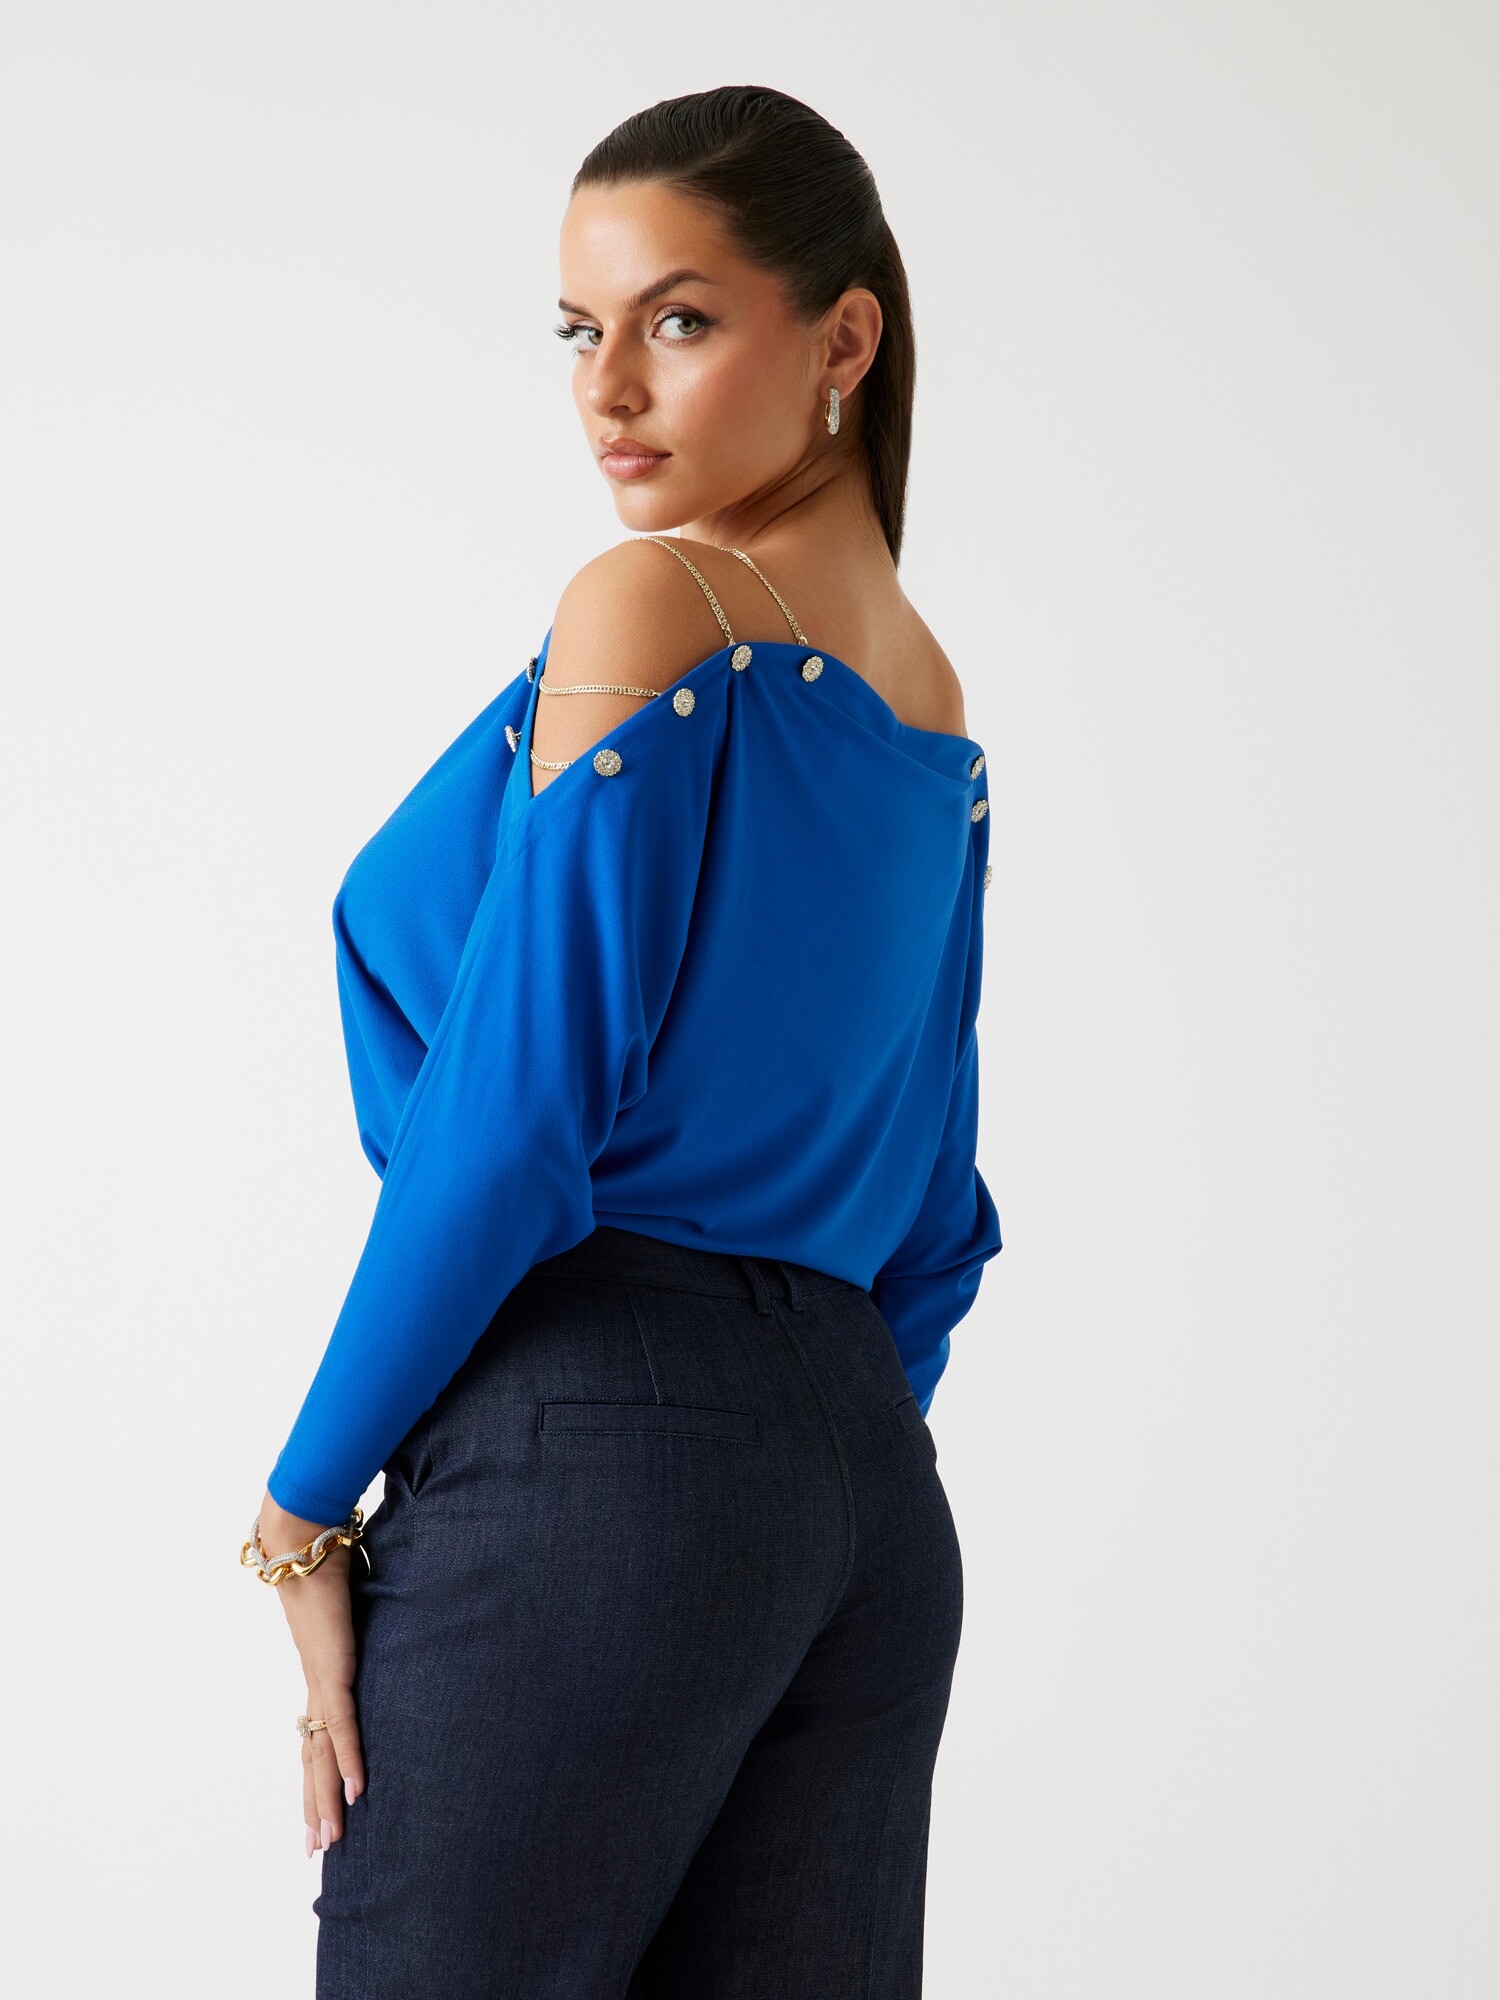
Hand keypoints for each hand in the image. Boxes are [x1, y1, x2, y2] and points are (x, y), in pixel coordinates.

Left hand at [257, 1493, 366, 1856]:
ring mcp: (323, 1679)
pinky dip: (351, 1760)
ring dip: (324, 1799)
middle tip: (316, 1848)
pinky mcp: (334, 1669)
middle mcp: (318, 1683)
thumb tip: (395, 1593)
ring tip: (325, 1839)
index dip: (320, 1771)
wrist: (302, 1539)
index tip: (322, 1806)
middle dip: (314, 1803)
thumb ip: (373, 1604)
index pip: (319, 1733)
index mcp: (323, 1670)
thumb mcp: (358, 1592)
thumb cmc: (327, 1556)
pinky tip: (357, 1792)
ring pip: (323, 1754)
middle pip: (314, 1756)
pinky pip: (345, 1725)